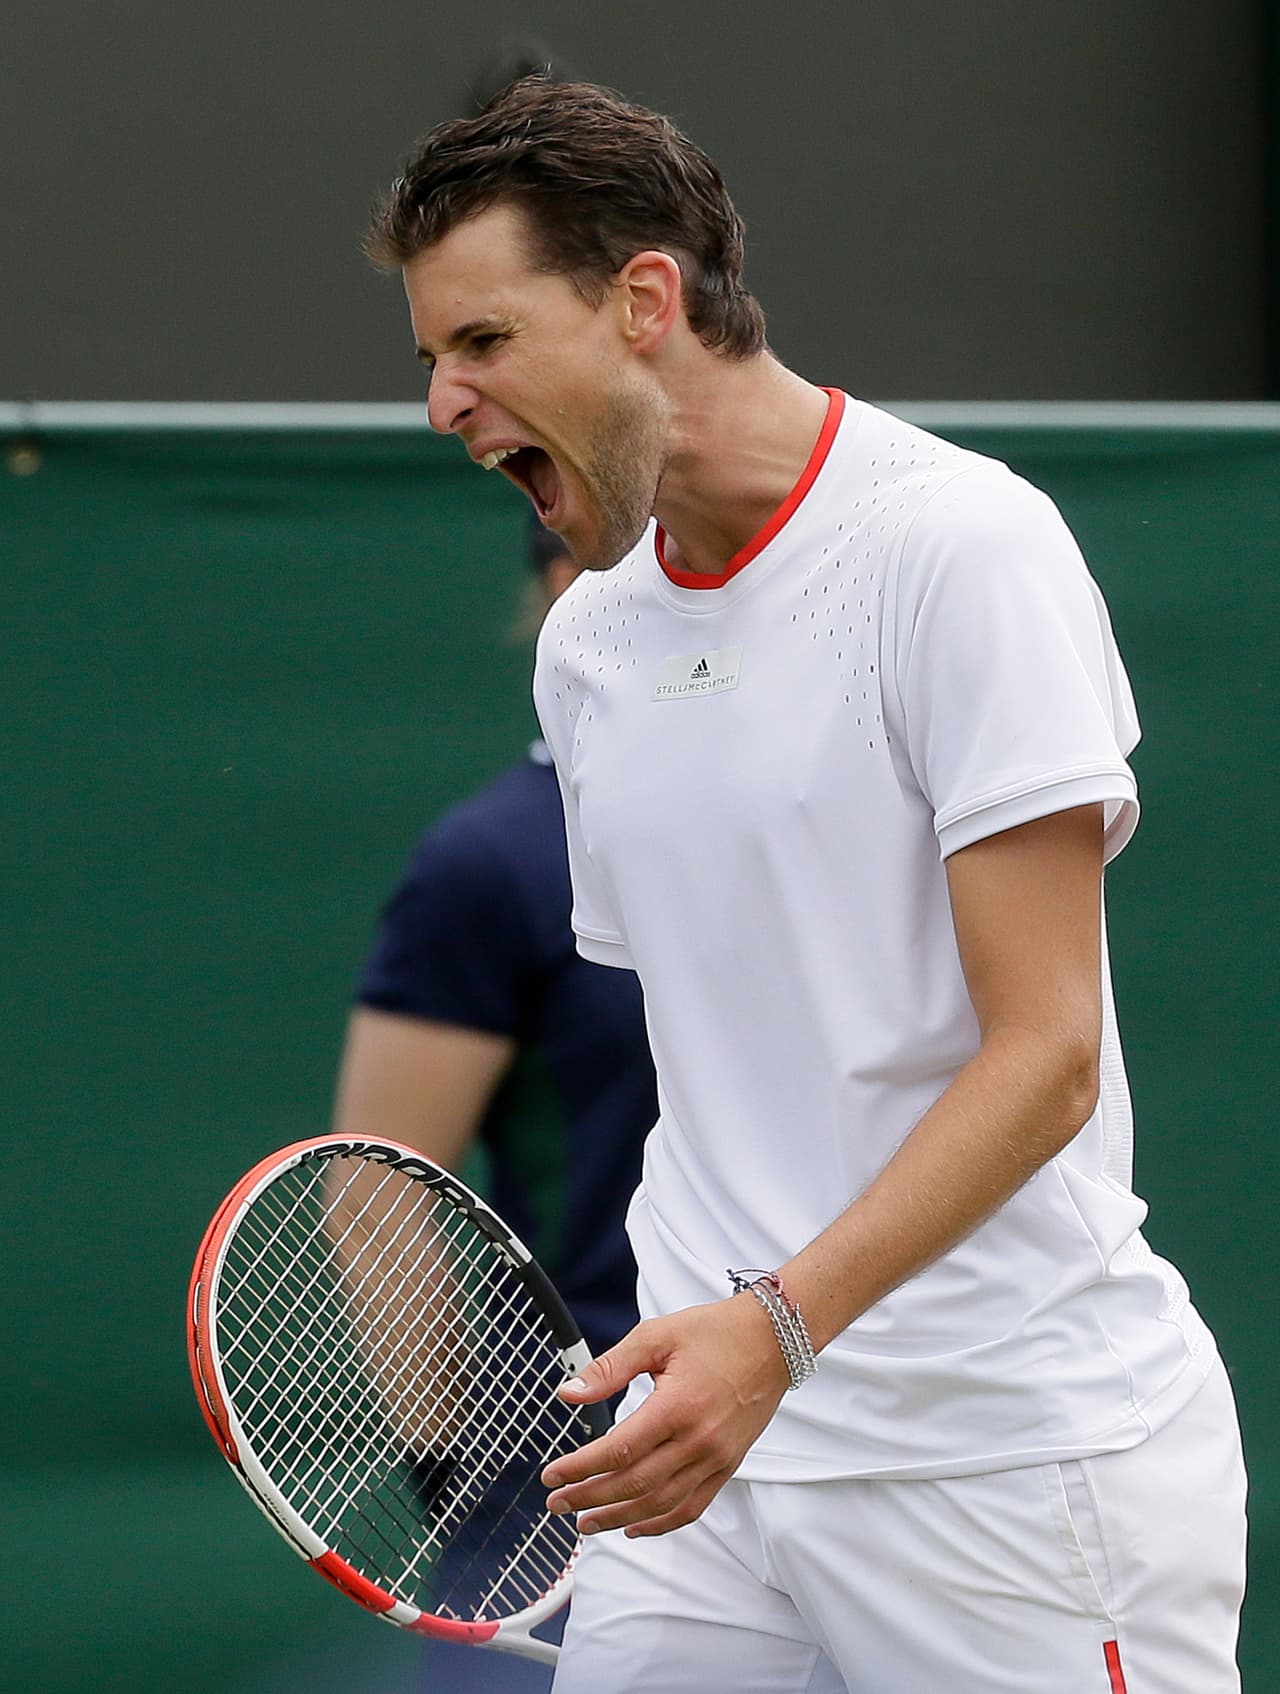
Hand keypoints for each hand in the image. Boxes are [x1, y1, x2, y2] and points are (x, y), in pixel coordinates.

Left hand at [540, 1293, 789, 1537]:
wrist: (773, 1339)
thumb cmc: (713, 1332)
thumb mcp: (656, 1336)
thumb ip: (610, 1368)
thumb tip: (567, 1395)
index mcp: (677, 1406)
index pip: (618, 1451)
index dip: (580, 1468)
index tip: (551, 1477)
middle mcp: (698, 1441)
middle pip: (634, 1484)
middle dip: (590, 1498)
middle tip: (557, 1504)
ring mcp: (717, 1459)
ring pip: (660, 1504)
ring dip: (619, 1518)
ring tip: (585, 1522)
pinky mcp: (728, 1466)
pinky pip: (691, 1507)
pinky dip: (660, 1523)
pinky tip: (634, 1527)